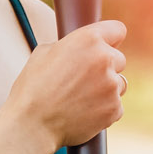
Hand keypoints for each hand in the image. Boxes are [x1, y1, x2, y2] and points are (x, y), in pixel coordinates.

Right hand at [9, 19, 127, 148]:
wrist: (32, 124)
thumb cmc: (33, 88)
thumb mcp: (43, 53)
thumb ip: (69, 46)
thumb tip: (78, 48)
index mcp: (88, 40)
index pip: (118, 29)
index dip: (111, 38)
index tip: (108, 44)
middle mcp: (105, 59)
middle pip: (119, 59)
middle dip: (106, 67)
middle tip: (83, 78)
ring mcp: (112, 85)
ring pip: (119, 83)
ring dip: (106, 88)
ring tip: (80, 97)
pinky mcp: (115, 108)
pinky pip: (116, 105)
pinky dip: (104, 108)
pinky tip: (83, 110)